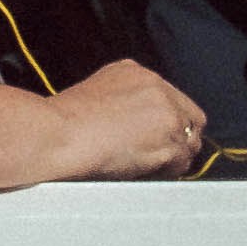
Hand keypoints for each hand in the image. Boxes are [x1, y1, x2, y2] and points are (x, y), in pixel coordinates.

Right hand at [53, 59, 206, 179]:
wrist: (58, 134)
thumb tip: (136, 128)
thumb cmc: (63, 124)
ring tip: (144, 168)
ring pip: (188, 143)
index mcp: (137, 73)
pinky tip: (142, 172)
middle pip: (189, 120)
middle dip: (176, 141)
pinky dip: (166, 172)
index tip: (156, 140)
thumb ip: (123, 102)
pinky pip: (181, 163)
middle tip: (156, 159)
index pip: (172, 100)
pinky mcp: (169, 138)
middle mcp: (157, 87)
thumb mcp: (94, 94)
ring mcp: (167, 112)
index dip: (167, 125)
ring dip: (171, 159)